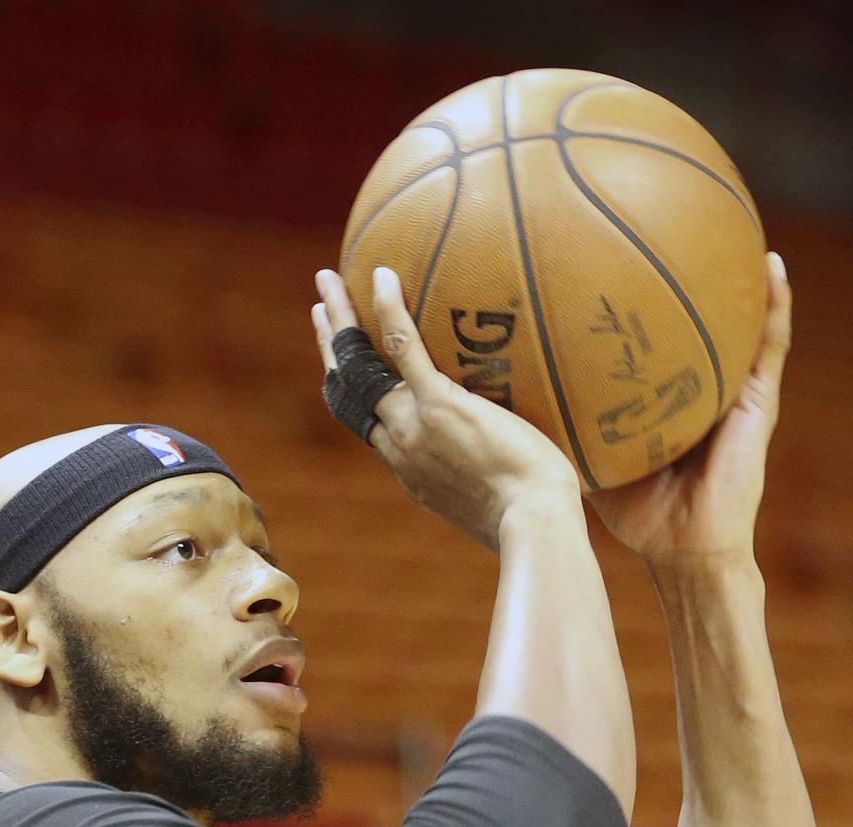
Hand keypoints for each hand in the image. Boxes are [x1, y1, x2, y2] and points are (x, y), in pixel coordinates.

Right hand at [312, 266, 580, 552]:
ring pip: (360, 366)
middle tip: (319, 311)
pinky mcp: (439, 404)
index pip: (367, 426)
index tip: (339, 368)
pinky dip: (387, 310)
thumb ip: (489, 485)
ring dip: (340, 321)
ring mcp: (413, 425)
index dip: (348, 393)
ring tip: (327, 282)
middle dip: (330, 348)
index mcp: (409, 472)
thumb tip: (516, 477)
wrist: (533, 525)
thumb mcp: (496, 509)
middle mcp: (398, 448)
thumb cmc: (533, 522)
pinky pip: (403, 348)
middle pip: (347, 391)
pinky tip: (380, 276)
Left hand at [585, 252, 791, 569]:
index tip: (617, 255)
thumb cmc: (639, 516)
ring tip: (733, 222)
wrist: (686, 550)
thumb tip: (504, 405)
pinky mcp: (758, 400)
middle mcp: (699, 387)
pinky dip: (775, 303)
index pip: (654, 341)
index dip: (642, 303)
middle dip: (683, 275)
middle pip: (692, 323)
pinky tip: (773, 264)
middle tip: (664, 222)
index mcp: (663, 398)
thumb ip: (558, 428)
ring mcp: (732, 391)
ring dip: (738, 275)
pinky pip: (769, 344)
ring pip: (738, 322)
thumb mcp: (588, 460)